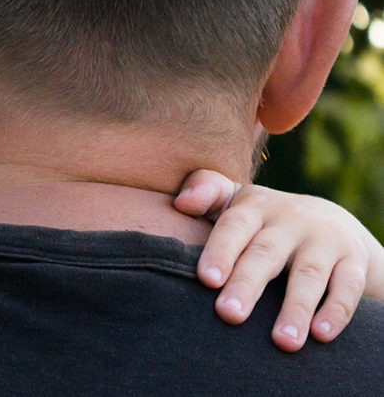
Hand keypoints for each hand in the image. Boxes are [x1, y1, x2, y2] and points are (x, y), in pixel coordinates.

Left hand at [175, 169, 383, 351]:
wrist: (328, 220)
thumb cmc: (260, 221)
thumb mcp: (233, 201)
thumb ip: (204, 193)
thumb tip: (181, 201)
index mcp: (255, 206)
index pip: (233, 226)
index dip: (220, 251)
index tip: (207, 280)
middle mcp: (290, 220)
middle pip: (265, 253)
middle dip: (247, 284)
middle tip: (229, 314)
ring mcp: (324, 240)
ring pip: (309, 274)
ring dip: (295, 308)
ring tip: (283, 341)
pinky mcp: (353, 261)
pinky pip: (347, 287)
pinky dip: (336, 311)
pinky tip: (321, 334)